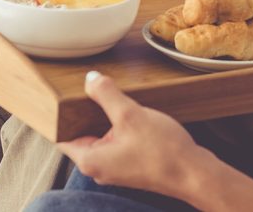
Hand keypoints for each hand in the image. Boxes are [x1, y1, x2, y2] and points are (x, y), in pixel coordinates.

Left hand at [58, 72, 206, 197]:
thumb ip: (106, 94)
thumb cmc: (162, 151)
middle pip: (80, 132)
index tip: (58, 93)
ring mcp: (114, 166)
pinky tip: (126, 108)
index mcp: (90, 159)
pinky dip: (116, 123)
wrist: (194, 173)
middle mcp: (98, 167)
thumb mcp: (130, 114)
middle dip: (83, 109)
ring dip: (103, 115)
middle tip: (86, 85)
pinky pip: (114, 139)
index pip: (61, 135)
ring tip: (106, 92)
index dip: (58, 113)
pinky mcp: (129, 163)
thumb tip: (90, 79)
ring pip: (99, 134)